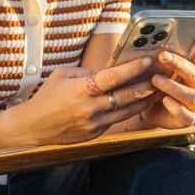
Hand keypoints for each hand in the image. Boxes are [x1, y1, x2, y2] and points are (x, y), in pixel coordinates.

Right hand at [17, 58, 154, 145]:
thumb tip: (104, 72)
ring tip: (156, 91)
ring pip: (127, 111)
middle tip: (160, 77)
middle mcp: (91, 107)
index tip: (147, 61)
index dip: (133, 68)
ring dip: (143, 100)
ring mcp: (95, 123)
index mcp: (82, 89)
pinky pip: (116, 120)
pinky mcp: (96, 133)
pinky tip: (137, 104)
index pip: (113, 77)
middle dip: (146, 85)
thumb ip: (86, 71)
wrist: (34, 126)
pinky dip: (128, 111)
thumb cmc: (47, 97)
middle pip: (126, 96)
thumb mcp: (62, 75)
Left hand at [141, 29, 194, 128]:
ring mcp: (194, 103)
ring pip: (190, 94)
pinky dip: (175, 107)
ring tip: (155, 80)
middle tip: (162, 55)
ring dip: (173, 86)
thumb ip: (156, 59)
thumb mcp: (153, 70)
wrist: (145, 111)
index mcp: (193, 70)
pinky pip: (185, 114)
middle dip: (178, 63)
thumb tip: (146, 41)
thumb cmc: (151, 85)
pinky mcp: (187, 119)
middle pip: (193, 73)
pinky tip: (164, 100)